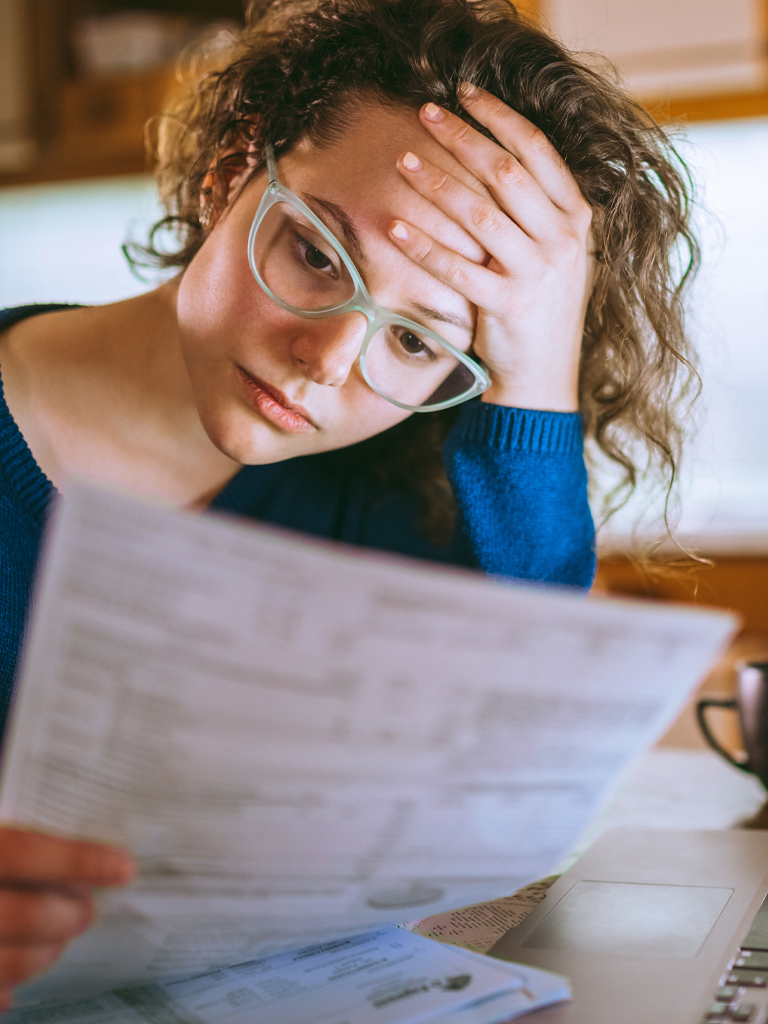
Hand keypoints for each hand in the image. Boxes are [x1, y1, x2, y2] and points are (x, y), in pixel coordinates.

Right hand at [0, 826, 134, 1010]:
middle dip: (69, 916)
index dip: (77, 860)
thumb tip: (100, 850)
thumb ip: (28, 843)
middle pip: (26, 915)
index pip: (25, 852)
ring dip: (44, 954)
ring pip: (10, 963)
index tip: (124, 867)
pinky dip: (9, 987)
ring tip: (55, 940)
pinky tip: (15, 978)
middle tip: (87, 912)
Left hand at [391, 85, 592, 411]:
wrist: (545, 375)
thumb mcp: (556, 252)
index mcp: (576, 218)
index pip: (537, 151)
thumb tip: (493, 155)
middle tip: (425, 113)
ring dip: (438, 183)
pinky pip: (458, 269)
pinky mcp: (508, 306)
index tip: (465, 93)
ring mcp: (538, 274)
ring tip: (403, 161)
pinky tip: (395, 228)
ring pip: (481, 215)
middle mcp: (563, 240)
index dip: (499, 116)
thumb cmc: (540, 308)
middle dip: (462, 137)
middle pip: (506, 173)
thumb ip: (536, 209)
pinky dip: (424, 247)